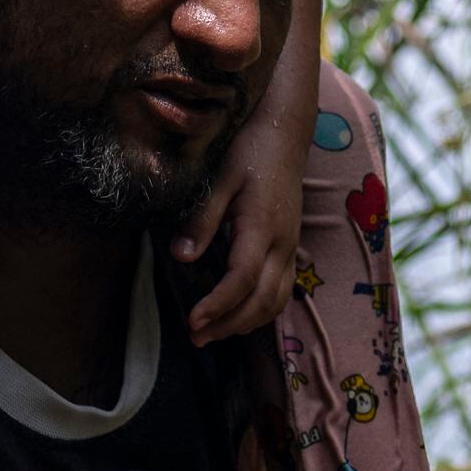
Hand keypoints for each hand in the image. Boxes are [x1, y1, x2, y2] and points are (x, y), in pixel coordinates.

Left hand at [173, 130, 303, 346]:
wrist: (285, 133)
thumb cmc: (249, 151)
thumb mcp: (219, 180)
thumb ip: (202, 220)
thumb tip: (180, 258)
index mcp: (262, 227)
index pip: (241, 280)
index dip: (217, 306)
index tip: (191, 321)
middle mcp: (282, 244)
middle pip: (261, 300)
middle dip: (228, 324)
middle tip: (195, 337)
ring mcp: (290, 247)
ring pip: (276, 301)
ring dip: (245, 322)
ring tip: (212, 332)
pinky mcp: (290, 246)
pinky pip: (283, 290)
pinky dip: (261, 310)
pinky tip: (238, 314)